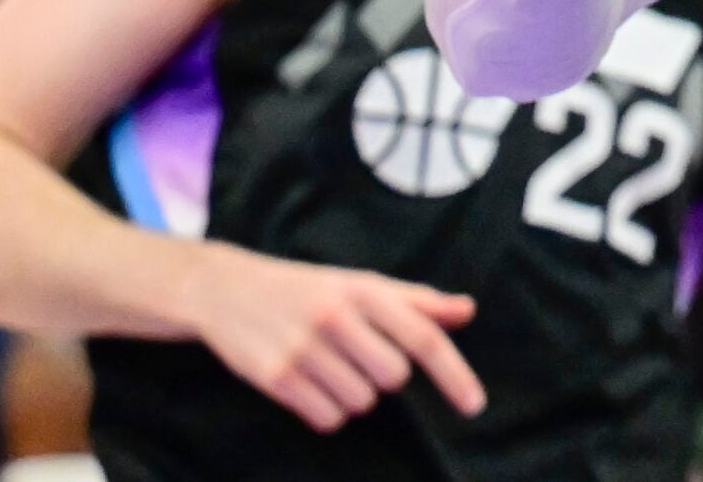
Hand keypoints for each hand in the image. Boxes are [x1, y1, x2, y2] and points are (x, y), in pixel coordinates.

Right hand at [180, 243, 484, 432]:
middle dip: (383, 376)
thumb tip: (467, 311)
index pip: (423, 337)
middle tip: (355, 354)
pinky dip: (326, 411)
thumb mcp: (361, 285)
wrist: (227, 289)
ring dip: (352, 394)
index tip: (475, 405)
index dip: (454, 374)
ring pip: (360, 403)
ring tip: (326, 365)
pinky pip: (326, 418)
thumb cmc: (308, 290)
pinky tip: (308, 384)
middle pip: (394, 378)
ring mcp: (303, 348)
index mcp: (364, 290)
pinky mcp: (274, 378)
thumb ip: (416, 301)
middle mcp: (335, 317)